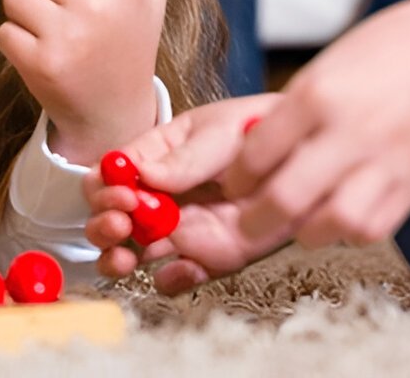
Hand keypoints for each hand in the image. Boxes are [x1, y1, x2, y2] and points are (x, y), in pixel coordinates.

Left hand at [0, 0, 164, 165]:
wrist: (115, 114)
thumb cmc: (127, 47)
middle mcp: (100, 5)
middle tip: (52, 2)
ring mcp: (70, 35)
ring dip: (22, 9)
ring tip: (48, 29)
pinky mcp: (43, 63)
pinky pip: (5, 30)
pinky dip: (15, 40)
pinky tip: (41, 53)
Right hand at [83, 95, 292, 293]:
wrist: (307, 156)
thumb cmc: (258, 130)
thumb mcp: (219, 132)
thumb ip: (184, 157)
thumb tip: (143, 175)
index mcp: (153, 157)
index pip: (108, 173)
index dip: (104, 188)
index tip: (122, 194)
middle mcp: (159, 195)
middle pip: (109, 216)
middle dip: (102, 225)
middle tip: (122, 224)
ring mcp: (181, 228)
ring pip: (130, 251)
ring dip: (117, 259)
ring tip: (127, 259)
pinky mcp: (208, 257)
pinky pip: (176, 277)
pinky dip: (170, 280)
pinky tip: (181, 269)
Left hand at [224, 0, 409, 249]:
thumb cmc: (386, 48)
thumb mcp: (321, 69)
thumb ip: (289, 113)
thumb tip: (251, 153)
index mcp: (317, 96)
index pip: (256, 155)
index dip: (234, 179)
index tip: (231, 184)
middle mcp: (351, 132)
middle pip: (287, 197)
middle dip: (255, 220)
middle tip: (245, 221)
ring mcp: (387, 160)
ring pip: (334, 223)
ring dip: (306, 232)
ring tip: (295, 224)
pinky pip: (375, 227)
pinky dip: (349, 233)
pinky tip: (337, 219)